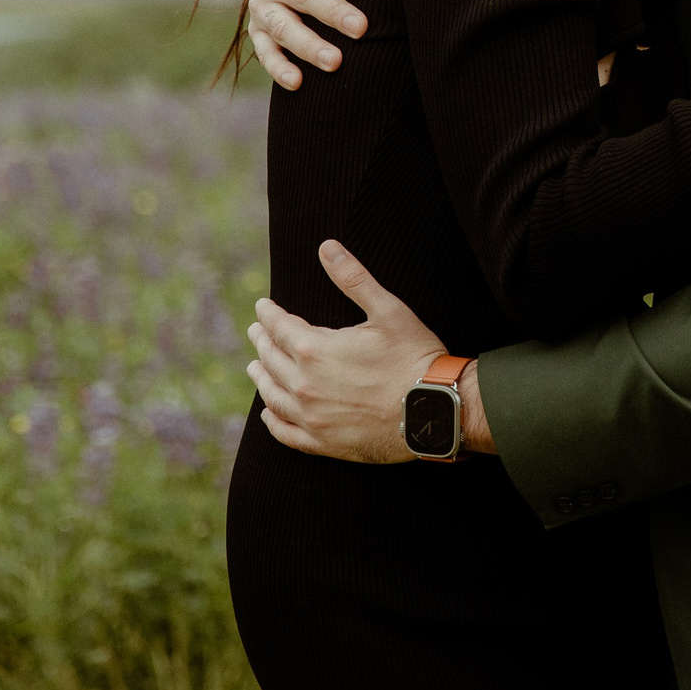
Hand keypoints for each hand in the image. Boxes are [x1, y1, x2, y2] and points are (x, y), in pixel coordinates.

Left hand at [249, 240, 446, 462]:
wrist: (435, 412)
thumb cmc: (414, 357)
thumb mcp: (388, 310)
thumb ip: (353, 278)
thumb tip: (327, 247)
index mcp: (314, 349)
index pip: (278, 327)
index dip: (268, 314)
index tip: (262, 306)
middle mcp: (304, 385)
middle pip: (270, 359)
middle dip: (261, 341)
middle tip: (256, 332)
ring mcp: (311, 417)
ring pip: (272, 395)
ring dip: (261, 377)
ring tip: (255, 367)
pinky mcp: (323, 442)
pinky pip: (285, 432)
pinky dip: (272, 420)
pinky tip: (269, 413)